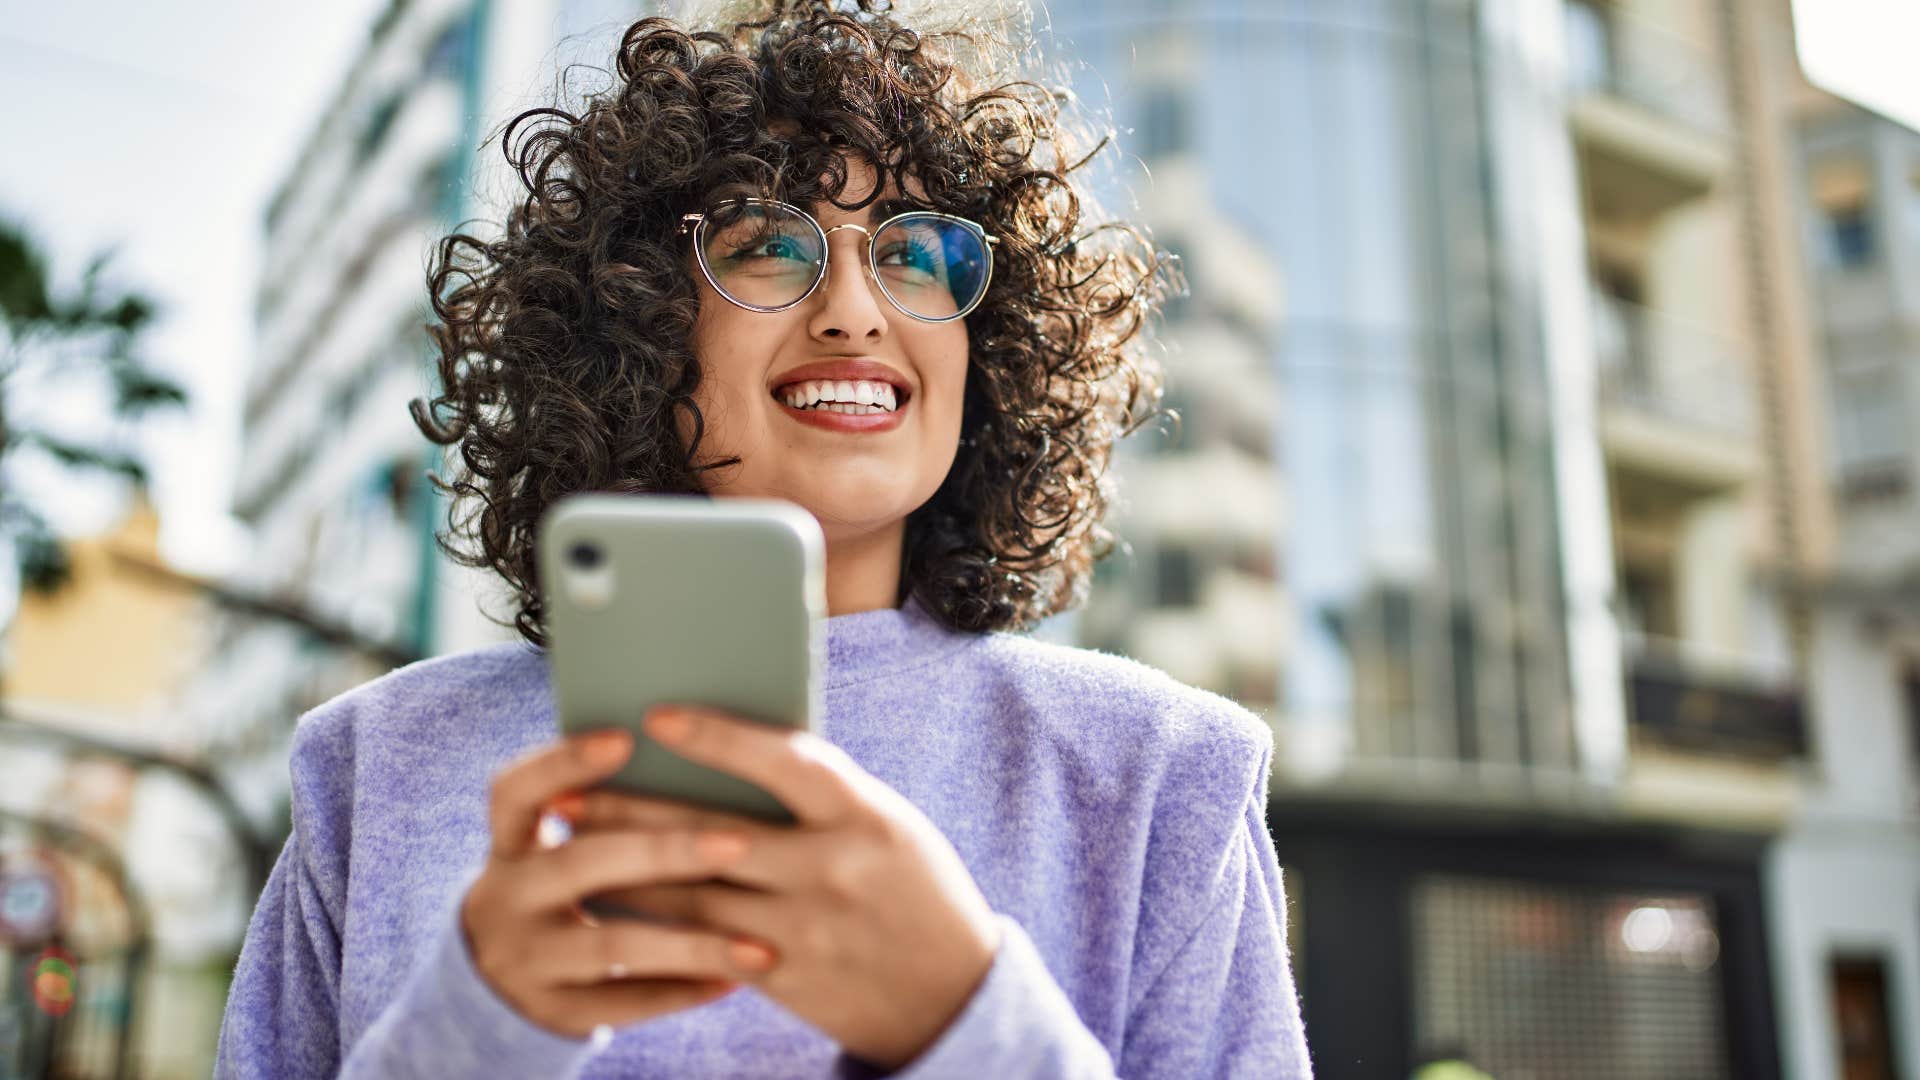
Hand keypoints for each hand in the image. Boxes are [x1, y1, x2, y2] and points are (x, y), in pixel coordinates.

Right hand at [458, 728, 785, 1038]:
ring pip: (614, 944)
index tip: (626, 737)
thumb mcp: (564, 848)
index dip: (564, 761)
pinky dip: (686, 989)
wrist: (505, 985)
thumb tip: (713, 762)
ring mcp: (524, 960)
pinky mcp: (554, 1012)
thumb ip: (615, 811)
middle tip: (741, 843)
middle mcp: (504, 897)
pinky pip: (628, 1003)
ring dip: (693, 941)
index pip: (518, 790)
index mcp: (511, 842)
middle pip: (581, 862)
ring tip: (763, 942)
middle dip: (664, 850)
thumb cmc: (572, 887)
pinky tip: (740, 977)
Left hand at [572, 705, 1002, 1070]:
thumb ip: (820, 797)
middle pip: (713, 832)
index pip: (785, 762)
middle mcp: (833, 869)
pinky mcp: (783, 975)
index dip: (719, 737)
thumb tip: (728, 757)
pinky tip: (610, 902)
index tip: (657, 716)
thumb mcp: (887, 826)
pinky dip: (651, 921)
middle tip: (569, 792)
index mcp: (865, 814)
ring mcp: (804, 927)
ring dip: (623, 868)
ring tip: (572, 842)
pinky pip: (701, 944)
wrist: (951, 995)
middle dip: (633, 811)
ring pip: (692, 892)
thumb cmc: (914, 888)